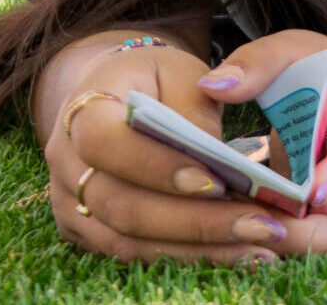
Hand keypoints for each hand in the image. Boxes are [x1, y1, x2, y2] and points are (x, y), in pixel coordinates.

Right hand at [46, 41, 300, 264]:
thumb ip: (196, 102)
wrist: (112, 94)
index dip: (156, 166)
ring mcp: (70, 203)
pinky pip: (133, 253)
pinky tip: (235, 252)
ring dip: (197, 248)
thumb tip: (215, 150)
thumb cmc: (152, 79)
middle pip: (121, 206)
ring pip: (128, 240)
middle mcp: (67, 163)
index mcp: (83, 111)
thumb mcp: (179, 70)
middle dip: (194, 221)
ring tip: (259, 246)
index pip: (105, 143)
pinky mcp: (86, 231)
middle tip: (260, 224)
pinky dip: (185, 256)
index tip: (215, 181)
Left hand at [192, 29, 326, 258]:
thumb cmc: (315, 73)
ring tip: (206, 213)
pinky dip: (244, 241)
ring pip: (301, 251)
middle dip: (278, 228)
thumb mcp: (292, 51)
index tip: (314, 190)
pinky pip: (278, 250)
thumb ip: (257, 63)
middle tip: (225, 208)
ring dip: (255, 239)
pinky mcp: (308, 234)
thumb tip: (212, 84)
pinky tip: (207, 217)